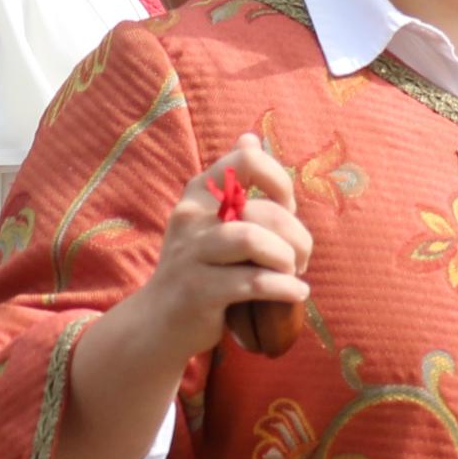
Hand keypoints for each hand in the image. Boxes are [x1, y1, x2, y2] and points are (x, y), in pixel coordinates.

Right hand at [124, 135, 312, 368]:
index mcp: (198, 194)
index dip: (280, 182)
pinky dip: (286, 288)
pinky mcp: (198, 291)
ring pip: (255, 240)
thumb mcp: (212, 221)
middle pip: (265, 211)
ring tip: (292, 274)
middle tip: (298, 259)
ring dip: (288, 260)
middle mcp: (191, 217)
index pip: (247, 160)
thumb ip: (235, 183)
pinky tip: (295, 293)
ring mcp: (191, 254)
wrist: (159, 322)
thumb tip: (251, 136)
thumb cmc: (201, 268)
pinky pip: (255, 282)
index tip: (286, 209)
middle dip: (298, 238)